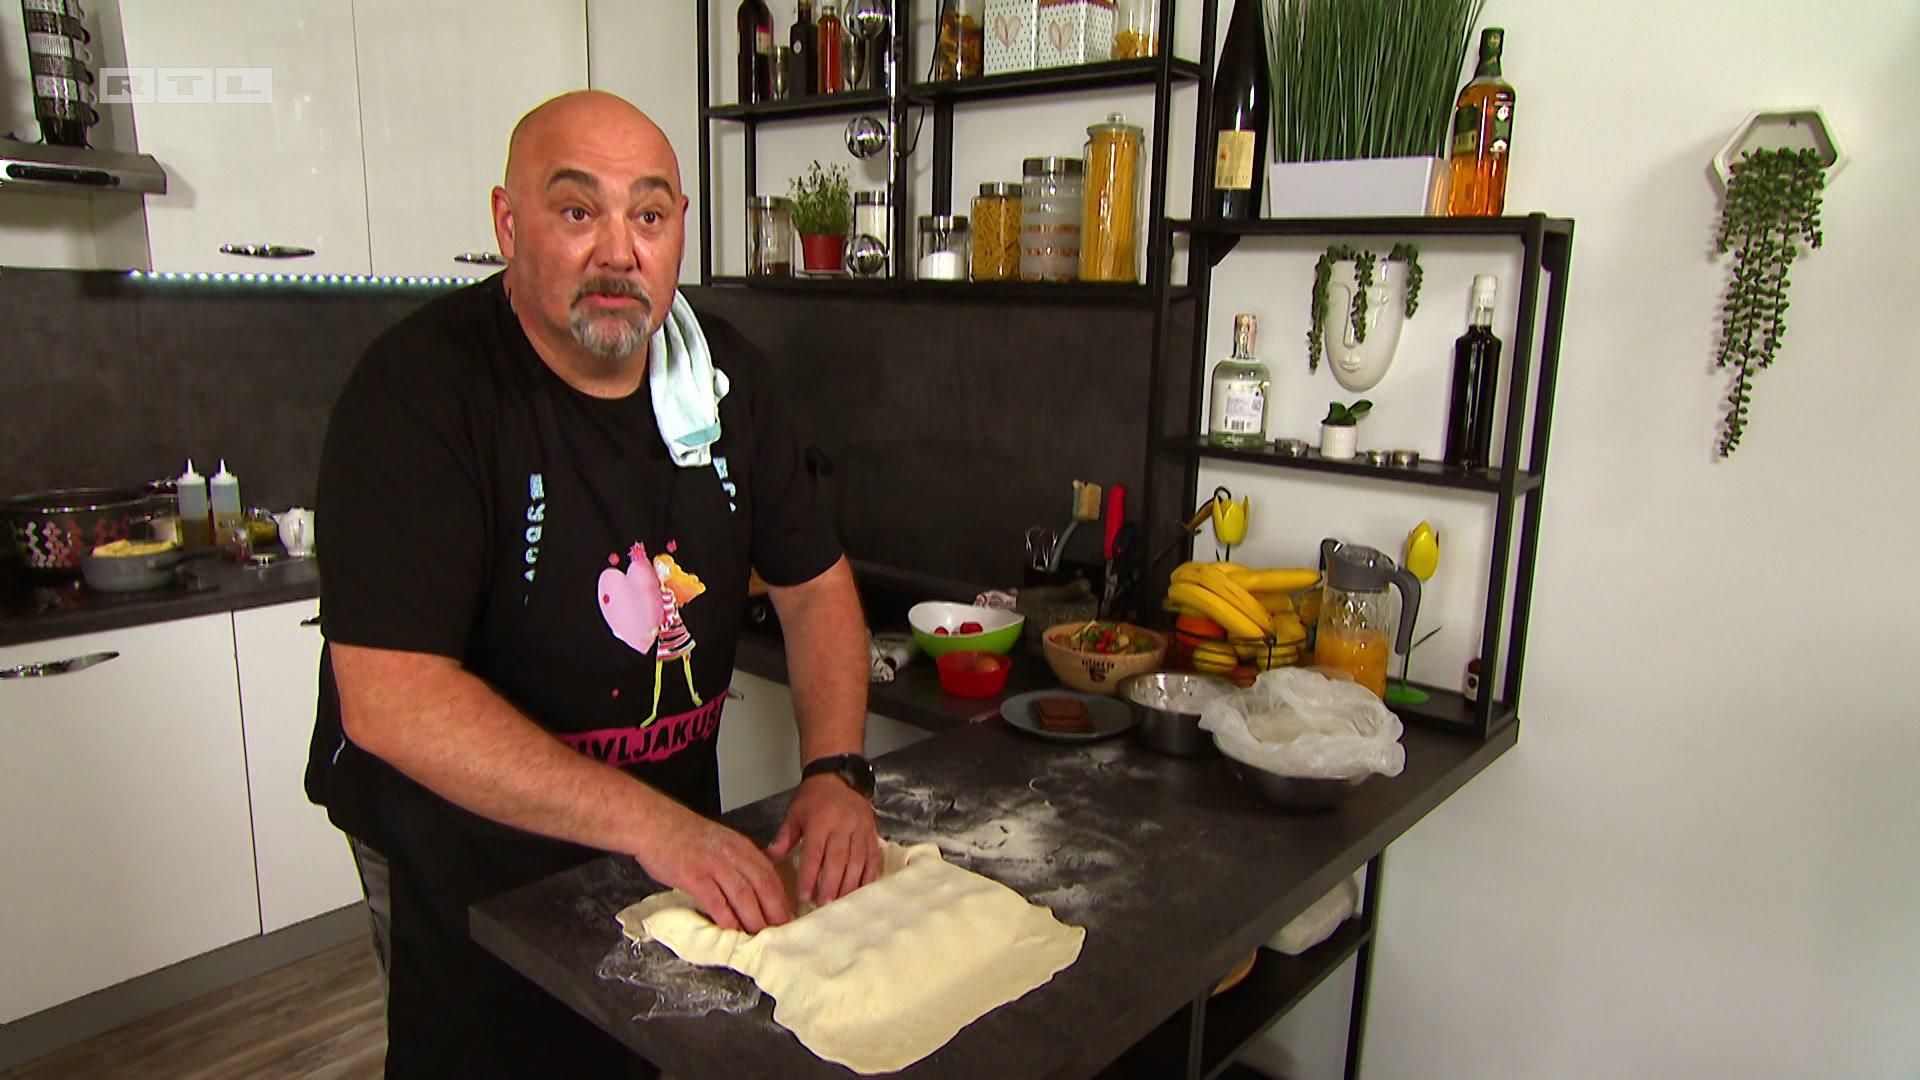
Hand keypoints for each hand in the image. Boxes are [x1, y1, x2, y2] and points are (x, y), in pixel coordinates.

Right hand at [634, 808, 792, 932]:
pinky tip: (733, 931)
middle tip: (781, 932)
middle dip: (775, 912)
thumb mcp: (720, 841)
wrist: (654, 823)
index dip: (782, 898)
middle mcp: (732, 855)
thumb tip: (751, 886)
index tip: (788, 915)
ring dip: (754, 920)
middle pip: (763, 886)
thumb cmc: (683, 834)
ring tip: (760, 937)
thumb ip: (737, 861)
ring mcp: (714, 865)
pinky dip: (727, 918)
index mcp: (741, 846)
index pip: (770, 875)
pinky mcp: (694, 877)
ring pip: (744, 896)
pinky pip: (716, 901)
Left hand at [767, 775, 881, 904]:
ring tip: (841, 901)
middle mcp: (842, 826)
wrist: (838, 776)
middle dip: (831, 884)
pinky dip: (868, 875)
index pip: (814, 853)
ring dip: (849, 884)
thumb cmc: (814, 797)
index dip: (809, 876)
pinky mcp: (872, 832)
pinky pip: (873, 857)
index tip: (804, 895)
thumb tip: (772, 856)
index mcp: (820, 821)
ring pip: (857, 861)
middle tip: (824, 904)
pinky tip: (862, 889)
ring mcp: (860, 829)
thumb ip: (784, 836)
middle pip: (837, 860)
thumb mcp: (794, 812)